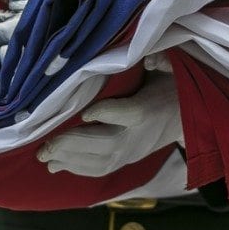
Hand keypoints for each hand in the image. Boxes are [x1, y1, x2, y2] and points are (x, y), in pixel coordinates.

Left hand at [36, 71, 182, 176]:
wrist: (184, 119)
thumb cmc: (169, 88)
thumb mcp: (169, 70)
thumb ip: (161, 63)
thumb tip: (149, 59)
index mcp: (148, 109)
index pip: (128, 113)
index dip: (105, 113)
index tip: (83, 113)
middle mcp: (138, 136)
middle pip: (107, 144)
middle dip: (75, 145)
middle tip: (47, 145)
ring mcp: (132, 152)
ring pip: (101, 162)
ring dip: (70, 160)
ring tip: (45, 157)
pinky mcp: (125, 161)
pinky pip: (100, 170)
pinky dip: (77, 169)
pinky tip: (56, 165)